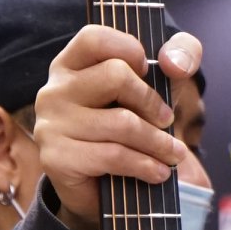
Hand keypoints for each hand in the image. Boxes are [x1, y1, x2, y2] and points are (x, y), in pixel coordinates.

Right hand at [34, 26, 202, 229]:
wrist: (102, 191)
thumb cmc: (128, 130)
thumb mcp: (159, 85)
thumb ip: (179, 54)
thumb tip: (174, 62)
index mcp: (70, 65)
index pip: (94, 38)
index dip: (129, 49)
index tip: (149, 71)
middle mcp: (53, 90)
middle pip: (116, 76)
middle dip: (152, 102)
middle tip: (167, 121)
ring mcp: (50, 125)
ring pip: (120, 122)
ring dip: (157, 142)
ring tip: (172, 154)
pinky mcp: (57, 158)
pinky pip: (112, 155)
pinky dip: (144, 165)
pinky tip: (158, 173)